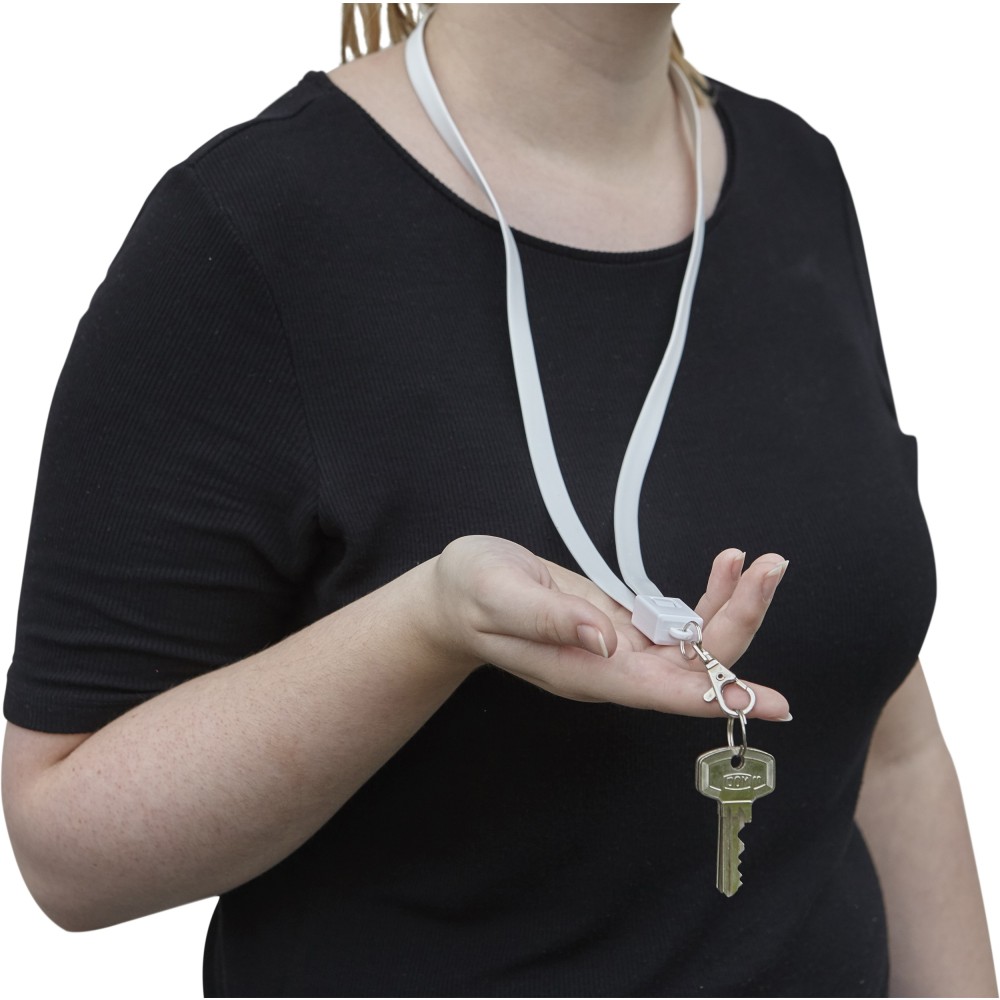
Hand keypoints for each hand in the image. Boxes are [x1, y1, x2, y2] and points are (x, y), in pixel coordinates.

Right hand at [428, 535, 789, 719]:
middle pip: (695, 666)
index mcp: (588, 670)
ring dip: (733, 607)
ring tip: (759, 562)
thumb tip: (609, 635)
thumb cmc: (470, 593)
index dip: (723, 697)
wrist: (456, 595)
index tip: (775, 702)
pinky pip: (680, 623)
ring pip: (696, 645)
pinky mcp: (623, 628)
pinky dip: (708, 598)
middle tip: (769, 568)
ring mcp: (621, 650)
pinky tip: (725, 570)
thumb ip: (549, 617)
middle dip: (739, 621)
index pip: (667, 692)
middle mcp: (613, 668)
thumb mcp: (498, 595)